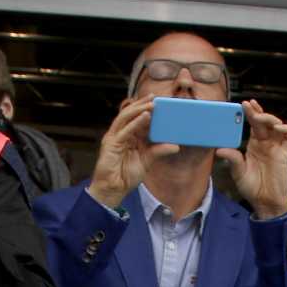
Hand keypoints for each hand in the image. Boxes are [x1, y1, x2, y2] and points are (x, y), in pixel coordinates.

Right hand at [85, 97, 152, 211]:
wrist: (113, 189)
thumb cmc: (126, 176)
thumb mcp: (147, 161)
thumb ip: (159, 151)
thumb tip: (175, 146)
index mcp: (129, 136)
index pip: (137, 119)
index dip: (146, 110)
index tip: (158, 103)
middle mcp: (121, 134)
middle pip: (130, 114)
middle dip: (141, 104)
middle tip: (154, 97)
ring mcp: (114, 137)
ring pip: (125, 118)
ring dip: (138, 109)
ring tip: (151, 104)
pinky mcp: (111, 144)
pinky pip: (124, 130)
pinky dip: (135, 123)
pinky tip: (144, 117)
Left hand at [218, 99, 286, 220]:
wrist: (264, 202)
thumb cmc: (251, 188)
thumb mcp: (238, 172)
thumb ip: (232, 159)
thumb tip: (219, 150)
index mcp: (254, 145)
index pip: (254, 125)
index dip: (251, 113)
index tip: (244, 104)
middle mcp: (266, 144)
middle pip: (265, 122)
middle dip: (259, 112)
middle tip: (251, 106)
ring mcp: (276, 148)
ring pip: (278, 126)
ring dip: (271, 119)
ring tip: (262, 118)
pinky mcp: (285, 155)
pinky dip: (286, 130)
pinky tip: (278, 128)